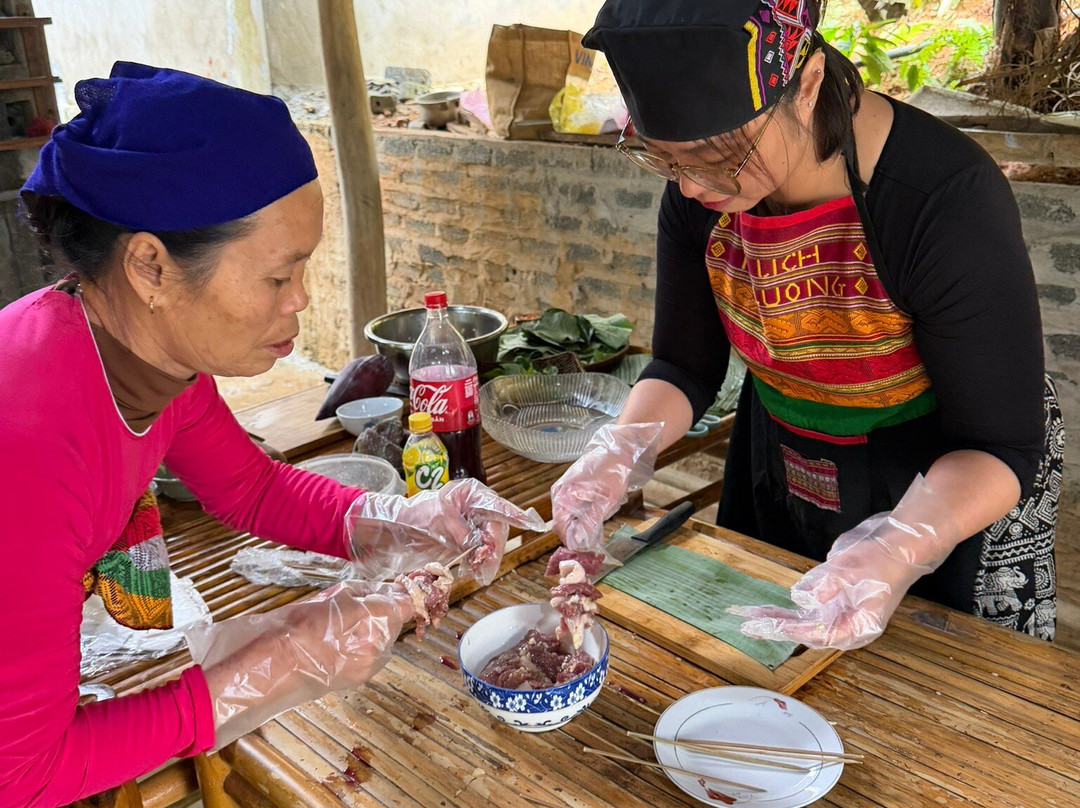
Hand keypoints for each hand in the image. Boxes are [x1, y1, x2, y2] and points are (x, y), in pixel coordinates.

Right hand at [189, 581, 412, 749]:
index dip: (405, 595)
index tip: (400, 590)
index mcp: (377, 618)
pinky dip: (364, 647)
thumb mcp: (334, 597)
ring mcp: (373, 664)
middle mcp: (381, 643)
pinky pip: (372, 656)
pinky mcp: (362, 677)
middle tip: (358, 607)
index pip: (407, 604)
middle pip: (395, 622)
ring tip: (343, 628)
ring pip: (384, 640)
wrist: (279, 664)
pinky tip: (340, 644)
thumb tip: (382, 590)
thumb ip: (364, 592)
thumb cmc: (301, 625)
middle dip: (384, 612)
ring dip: (374, 631)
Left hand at [346, 479, 546, 585]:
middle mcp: (475, 508)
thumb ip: (459, 530)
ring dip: (486, 558)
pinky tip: (472, 570)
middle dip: (494, 547)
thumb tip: (477, 543)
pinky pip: (479, 552)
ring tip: (477, 571)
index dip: (515, 515)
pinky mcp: (464, 541)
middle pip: (497, 528)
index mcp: (470, 494)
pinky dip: (478, 562)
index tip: (531, 523)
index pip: (498, 506)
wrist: (392, 529)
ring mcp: (470, 525)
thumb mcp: (437, 520)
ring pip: (490, 543)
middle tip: (485, 564)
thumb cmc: (412, 516)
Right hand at [551, 423, 662, 554]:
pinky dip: (584, 514)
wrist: (620, 447)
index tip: (586, 549)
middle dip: (577, 533)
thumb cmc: (614, 471)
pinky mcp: (573, 486)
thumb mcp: (606, 501)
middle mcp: (561, 492)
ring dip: (581, 524)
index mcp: (564, 495)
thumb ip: (590, 522)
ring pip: (569, 515)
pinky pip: (574, 506)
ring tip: (598, 527)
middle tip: (594, 540)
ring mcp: (566, 488)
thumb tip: (579, 542)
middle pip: (563, 522)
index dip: (572, 540)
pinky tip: (598, 514)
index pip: (561, 526)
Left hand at [732, 476, 960, 649]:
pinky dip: (788, 608)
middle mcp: (848, 623)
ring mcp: (841, 611)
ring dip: (778, 618)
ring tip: (751, 616)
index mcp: (858, 626)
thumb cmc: (881, 560)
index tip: (768, 625)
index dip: (791, 630)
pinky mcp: (835, 599)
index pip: (818, 633)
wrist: (900, 543)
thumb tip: (802, 596)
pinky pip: (807, 609)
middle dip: (777, 626)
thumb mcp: (851, 570)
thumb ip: (825, 584)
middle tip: (748, 624)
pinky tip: (770, 610)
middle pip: (807, 631)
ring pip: (804, 621)